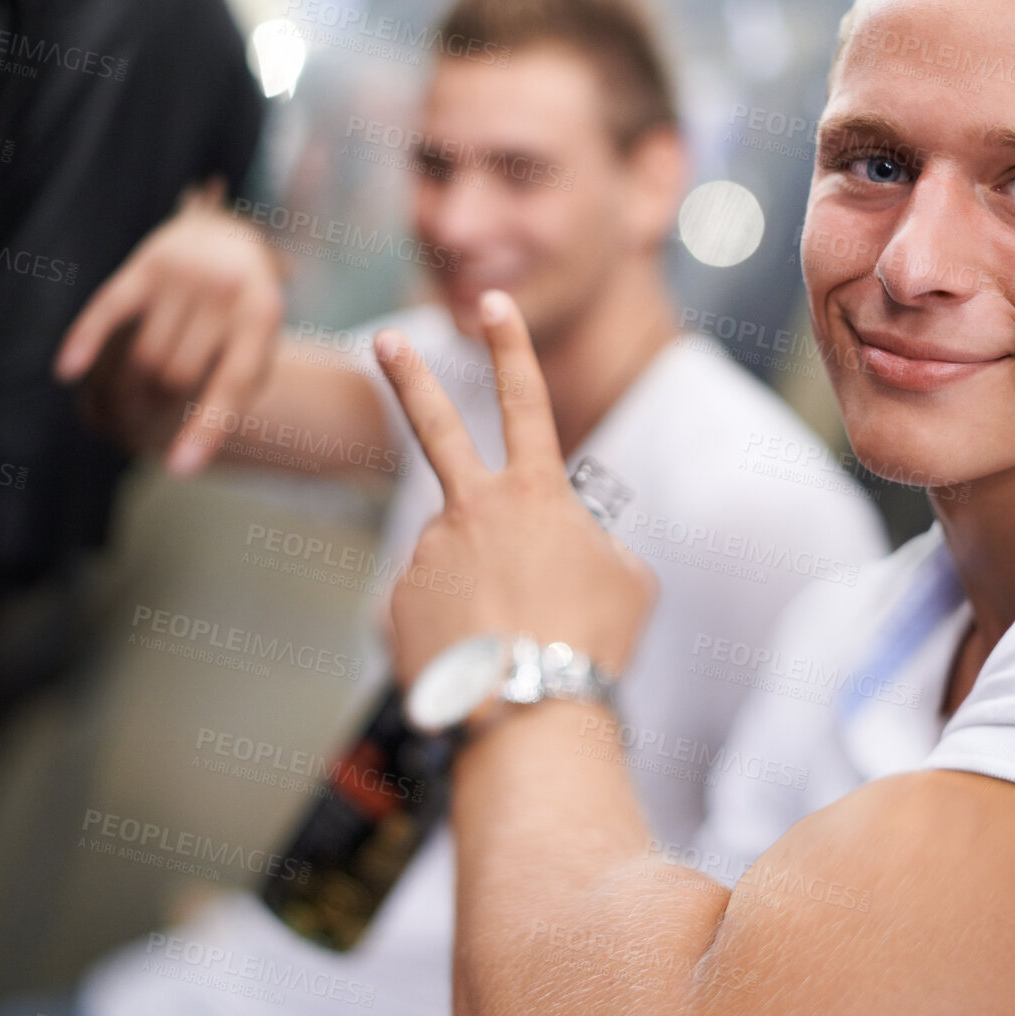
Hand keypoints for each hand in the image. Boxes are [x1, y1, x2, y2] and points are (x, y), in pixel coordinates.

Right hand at [54, 180, 285, 475]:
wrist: (227, 234)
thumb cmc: (244, 309)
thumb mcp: (258, 344)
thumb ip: (235, 389)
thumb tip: (192, 447)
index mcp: (262, 317)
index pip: (230, 386)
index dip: (204, 430)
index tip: (180, 469)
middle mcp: (225, 291)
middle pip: (177, 377)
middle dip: (165, 402)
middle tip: (160, 406)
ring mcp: (185, 274)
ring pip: (144, 357)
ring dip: (135, 385)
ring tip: (139, 394)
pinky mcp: (145, 264)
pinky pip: (107, 310)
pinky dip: (84, 341)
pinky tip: (66, 371)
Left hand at [374, 290, 656, 691]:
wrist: (531, 710)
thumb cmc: (592, 643)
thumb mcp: (628, 580)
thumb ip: (593, 543)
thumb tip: (562, 546)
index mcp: (536, 494)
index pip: (526, 401)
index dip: (512, 348)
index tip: (493, 305)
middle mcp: (472, 510)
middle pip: (437, 427)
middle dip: (411, 377)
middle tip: (386, 339)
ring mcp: (429, 553)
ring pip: (453, 557)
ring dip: (478, 590)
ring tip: (511, 642)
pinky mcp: (398, 601)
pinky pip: (429, 606)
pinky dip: (453, 627)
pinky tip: (479, 659)